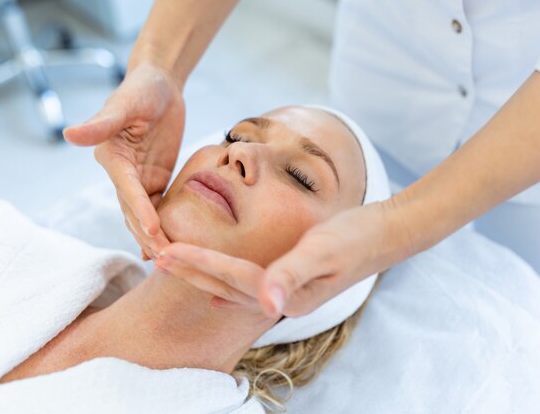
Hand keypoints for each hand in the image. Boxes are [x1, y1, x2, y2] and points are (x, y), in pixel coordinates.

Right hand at [63, 63, 184, 259]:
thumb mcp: (125, 103)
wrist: (159, 86)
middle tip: (167, 256)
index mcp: (112, 157)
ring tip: (169, 259)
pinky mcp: (154, 180)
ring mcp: (138, 179)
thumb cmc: (141, 89)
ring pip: (143, 215)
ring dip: (153, 237)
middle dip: (147, 233)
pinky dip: (160, 228)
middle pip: (133, 210)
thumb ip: (102, 122)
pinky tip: (168, 248)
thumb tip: (68, 134)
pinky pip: (157, 208)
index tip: (154, 229)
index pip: (127, 189)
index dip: (140, 210)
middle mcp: (121, 173)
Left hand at [157, 201, 411, 316]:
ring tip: (172, 264)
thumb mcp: (323, 251)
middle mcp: (282, 299)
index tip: (167, 251)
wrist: (383, 234)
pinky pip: (246, 285)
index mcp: (287, 295)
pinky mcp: (288, 281)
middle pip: (225, 287)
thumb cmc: (355, 237)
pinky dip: (225, 282)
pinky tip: (213, 290)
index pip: (233, 278)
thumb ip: (292, 276)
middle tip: (156, 257)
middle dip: (190, 272)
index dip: (199, 264)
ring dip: (201, 275)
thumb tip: (267, 305)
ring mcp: (285, 292)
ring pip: (231, 286)